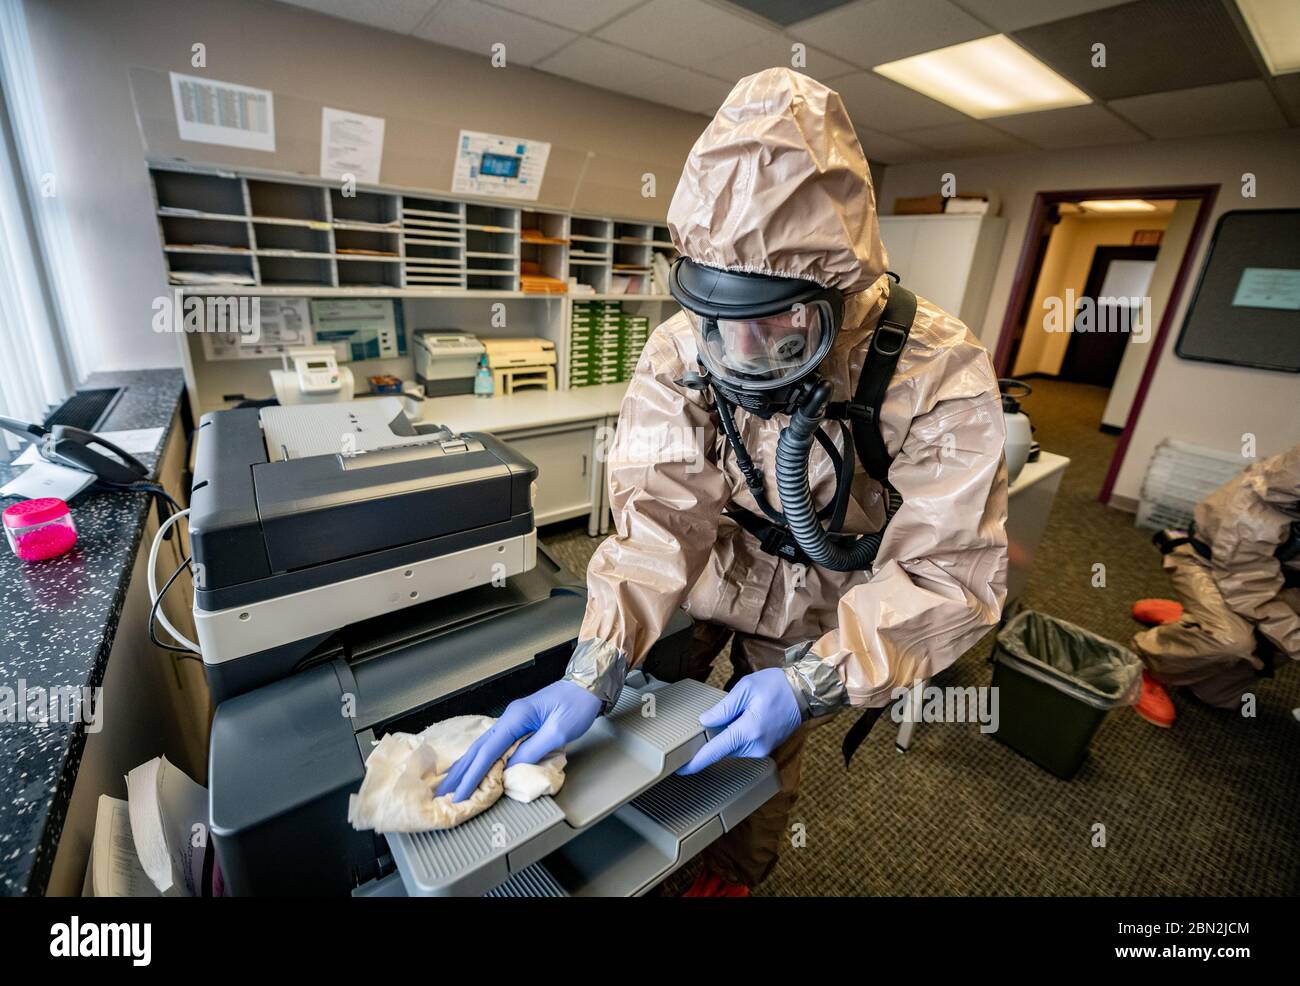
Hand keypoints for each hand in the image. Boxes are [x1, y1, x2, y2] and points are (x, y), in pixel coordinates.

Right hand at [435, 680, 601, 802]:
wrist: (586, 686)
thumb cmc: (577, 705)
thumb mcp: (559, 731)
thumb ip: (534, 750)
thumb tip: (511, 769)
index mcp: (516, 717)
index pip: (488, 751)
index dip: (473, 775)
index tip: (460, 794)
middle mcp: (509, 717)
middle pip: (478, 748)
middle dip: (460, 772)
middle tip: (442, 793)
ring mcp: (512, 720)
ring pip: (483, 746)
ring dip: (467, 766)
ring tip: (450, 783)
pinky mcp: (518, 724)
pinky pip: (494, 745)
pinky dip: (480, 759)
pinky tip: (473, 767)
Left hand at [678, 667, 803, 774]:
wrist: (804, 692)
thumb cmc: (776, 686)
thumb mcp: (745, 689)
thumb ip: (723, 708)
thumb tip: (705, 721)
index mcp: (749, 731)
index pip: (716, 751)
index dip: (696, 761)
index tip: (681, 769)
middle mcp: (756, 746)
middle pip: (723, 749)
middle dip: (714, 737)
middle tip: (719, 715)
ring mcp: (763, 749)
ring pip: (733, 747)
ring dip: (728, 734)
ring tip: (741, 710)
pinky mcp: (766, 748)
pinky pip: (743, 746)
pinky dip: (738, 735)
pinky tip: (745, 718)